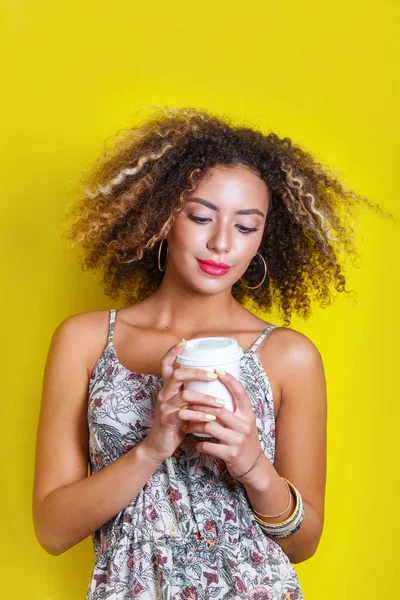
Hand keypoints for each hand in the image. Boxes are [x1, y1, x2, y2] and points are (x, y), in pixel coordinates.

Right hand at [141, 341, 224, 463]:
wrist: (159, 445)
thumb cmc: (175, 423)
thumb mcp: (182, 405)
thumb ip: (191, 393)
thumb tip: (214, 382)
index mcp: (167, 388)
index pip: (165, 364)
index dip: (173, 352)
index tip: (184, 342)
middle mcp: (163, 394)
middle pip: (177, 375)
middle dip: (197, 373)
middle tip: (214, 375)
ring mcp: (164, 407)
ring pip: (185, 395)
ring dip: (205, 398)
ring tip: (221, 403)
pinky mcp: (167, 421)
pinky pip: (184, 414)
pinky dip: (200, 415)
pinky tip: (211, 417)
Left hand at [183, 368, 263, 479]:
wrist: (254, 466)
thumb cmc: (244, 440)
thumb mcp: (243, 422)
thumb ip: (233, 409)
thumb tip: (216, 389)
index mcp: (248, 414)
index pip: (240, 392)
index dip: (229, 379)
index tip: (217, 369)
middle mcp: (245, 425)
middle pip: (218, 408)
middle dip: (200, 404)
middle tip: (186, 402)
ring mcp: (238, 440)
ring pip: (210, 426)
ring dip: (195, 425)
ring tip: (187, 424)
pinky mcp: (231, 454)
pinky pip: (209, 445)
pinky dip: (199, 444)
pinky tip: (196, 443)